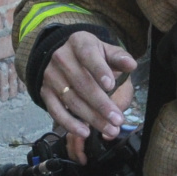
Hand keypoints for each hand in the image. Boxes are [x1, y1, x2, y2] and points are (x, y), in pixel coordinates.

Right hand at [40, 32, 136, 162]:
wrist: (64, 57)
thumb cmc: (92, 56)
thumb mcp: (106, 51)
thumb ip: (119, 58)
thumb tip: (131, 64)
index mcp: (78, 42)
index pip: (88, 55)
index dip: (99, 70)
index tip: (111, 86)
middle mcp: (61, 57)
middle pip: (81, 83)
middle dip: (101, 104)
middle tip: (118, 120)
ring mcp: (50, 76)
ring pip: (71, 100)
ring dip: (91, 118)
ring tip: (110, 130)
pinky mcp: (45, 92)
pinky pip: (56, 111)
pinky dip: (70, 123)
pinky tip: (85, 132)